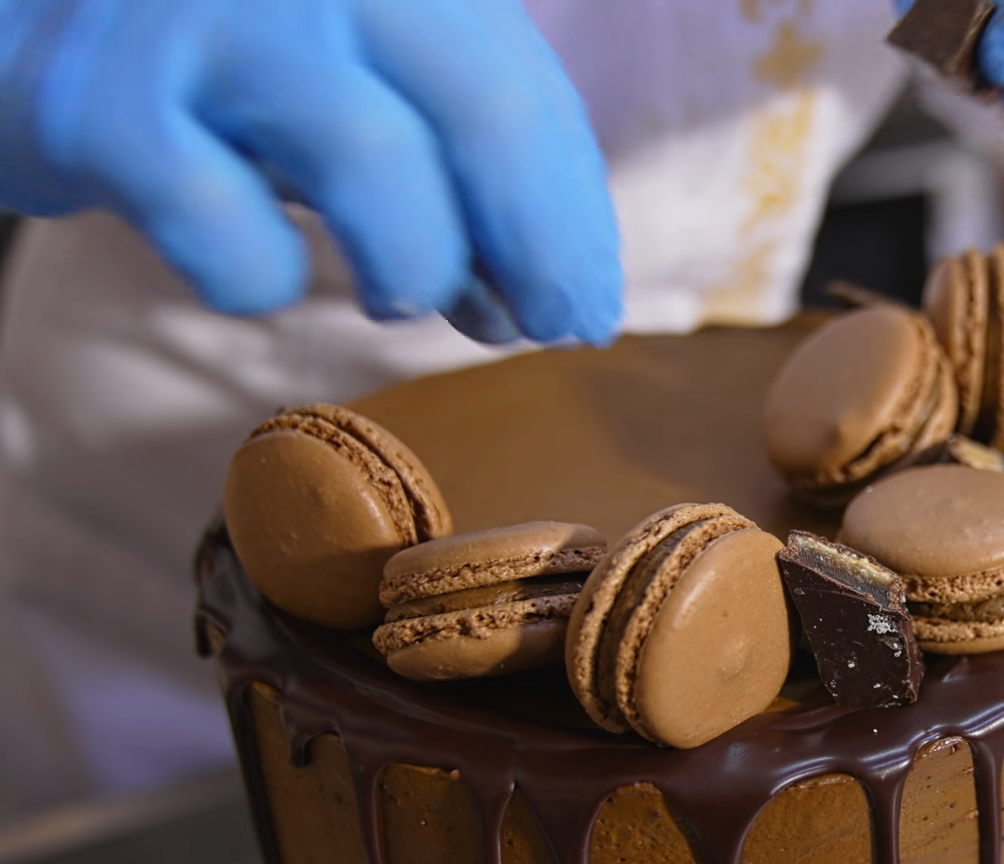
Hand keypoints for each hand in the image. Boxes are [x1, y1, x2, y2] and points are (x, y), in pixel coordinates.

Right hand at [0, 0, 621, 343]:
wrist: (25, 26)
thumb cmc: (229, 70)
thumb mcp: (362, 81)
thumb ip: (459, 165)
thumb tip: (552, 300)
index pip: (528, 87)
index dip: (572, 216)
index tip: (582, 305)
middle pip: (486, 110)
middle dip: (537, 248)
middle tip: (542, 328)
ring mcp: (205, 20)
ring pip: (372, 160)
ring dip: (413, 262)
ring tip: (399, 293)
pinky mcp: (107, 104)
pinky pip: (227, 229)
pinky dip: (259, 279)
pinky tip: (252, 263)